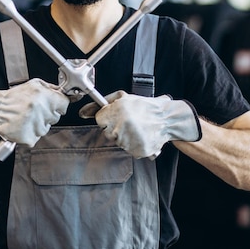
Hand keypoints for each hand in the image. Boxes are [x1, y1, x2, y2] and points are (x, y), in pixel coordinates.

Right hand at [0, 78, 69, 146]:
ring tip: (27, 117)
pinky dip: (31, 133)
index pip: (64, 104)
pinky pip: (37, 137)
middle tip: (34, 110)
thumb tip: (62, 92)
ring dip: (39, 124)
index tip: (54, 105)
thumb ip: (50, 88)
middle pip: (56, 117)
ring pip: (46, 128)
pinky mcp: (30, 138)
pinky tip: (23, 125)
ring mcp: (36, 126)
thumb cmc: (13, 97)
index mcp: (44, 97)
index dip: (59, 104)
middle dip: (47, 114)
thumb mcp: (33, 84)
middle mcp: (41, 111)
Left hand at [79, 91, 201, 158]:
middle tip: (129, 122)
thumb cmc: (144, 106)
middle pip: (107, 133)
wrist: (166, 118)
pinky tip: (141, 136)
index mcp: (115, 112)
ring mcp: (128, 140)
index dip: (108, 118)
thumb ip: (101, 103)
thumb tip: (83, 113)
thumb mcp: (122, 97)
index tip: (117, 116)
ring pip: (118, 142)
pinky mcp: (136, 151)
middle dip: (115, 128)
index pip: (100, 120)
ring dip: (125, 136)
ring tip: (137, 128)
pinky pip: (128, 150)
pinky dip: (133, 144)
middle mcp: (120, 127)